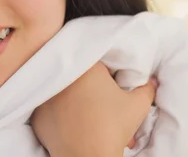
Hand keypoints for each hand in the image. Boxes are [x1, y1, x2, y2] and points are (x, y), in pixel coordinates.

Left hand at [31, 63, 156, 156]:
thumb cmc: (113, 127)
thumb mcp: (138, 106)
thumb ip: (146, 88)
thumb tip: (151, 81)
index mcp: (87, 66)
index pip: (94, 60)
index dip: (103, 72)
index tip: (107, 83)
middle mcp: (62, 75)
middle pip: (75, 74)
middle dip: (85, 83)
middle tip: (97, 97)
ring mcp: (45, 94)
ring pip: (60, 90)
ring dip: (69, 96)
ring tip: (84, 112)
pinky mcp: (36, 114)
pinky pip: (47, 108)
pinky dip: (56, 114)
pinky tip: (69, 122)